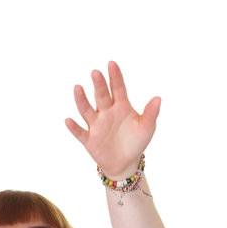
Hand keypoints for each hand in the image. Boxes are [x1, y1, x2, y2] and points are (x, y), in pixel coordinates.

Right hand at [65, 61, 160, 180]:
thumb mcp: (147, 128)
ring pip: (87, 110)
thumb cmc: (136, 142)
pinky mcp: (89, 139)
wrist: (126, 163)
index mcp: (121, 107)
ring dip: (81, 100)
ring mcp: (96, 125)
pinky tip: (68, 120)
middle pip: (101, 96)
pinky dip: (74, 127)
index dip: (115, 77)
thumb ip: (151, 113)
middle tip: (96, 73)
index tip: (112, 64)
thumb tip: (158, 98)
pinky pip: (80, 132)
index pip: (118, 88)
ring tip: (78, 88)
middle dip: (98, 85)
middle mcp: (106, 112)